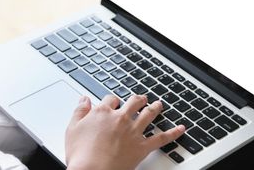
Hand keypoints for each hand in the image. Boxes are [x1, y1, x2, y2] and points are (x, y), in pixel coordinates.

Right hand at [65, 94, 184, 169]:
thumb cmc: (81, 155)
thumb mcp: (72, 129)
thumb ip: (79, 112)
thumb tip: (84, 100)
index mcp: (102, 112)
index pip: (110, 99)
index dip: (112, 100)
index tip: (113, 102)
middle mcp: (120, 118)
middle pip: (133, 102)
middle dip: (138, 99)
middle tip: (141, 98)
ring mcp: (133, 131)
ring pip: (148, 114)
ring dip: (155, 108)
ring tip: (159, 104)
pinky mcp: (142, 146)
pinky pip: (162, 137)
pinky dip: (173, 133)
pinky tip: (180, 128)